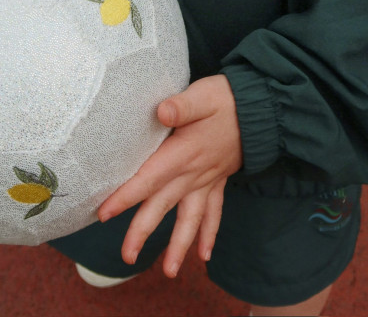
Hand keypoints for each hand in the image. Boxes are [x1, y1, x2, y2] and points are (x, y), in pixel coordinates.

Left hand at [97, 74, 242, 277]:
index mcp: (183, 152)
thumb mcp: (202, 96)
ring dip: (179, 245)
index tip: (104, 214)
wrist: (263, 109)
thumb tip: (161, 111)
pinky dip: (209, 234)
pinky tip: (204, 255)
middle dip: (143, 231)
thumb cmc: (227, 99)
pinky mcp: (219, 180)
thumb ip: (181, 105)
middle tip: (127, 257)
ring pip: (190, 219)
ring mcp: (208, 180)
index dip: (125, 197)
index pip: (149, 178)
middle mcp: (194, 173)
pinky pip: (214, 213)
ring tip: (168, 272)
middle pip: (163, 206)